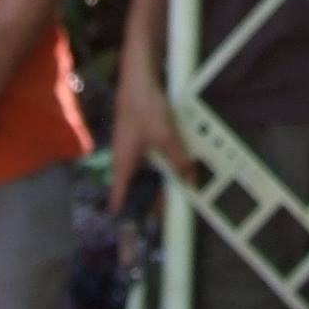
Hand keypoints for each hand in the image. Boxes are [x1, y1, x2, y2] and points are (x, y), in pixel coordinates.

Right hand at [107, 54, 194, 212]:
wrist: (138, 77)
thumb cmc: (144, 109)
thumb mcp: (166, 137)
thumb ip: (179, 160)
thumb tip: (190, 180)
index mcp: (123, 164)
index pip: (119, 197)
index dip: (125, 214)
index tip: (131, 231)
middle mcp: (124, 157)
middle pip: (135, 186)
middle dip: (149, 199)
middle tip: (163, 214)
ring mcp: (130, 146)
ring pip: (144, 171)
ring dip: (157, 180)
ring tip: (174, 192)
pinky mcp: (138, 134)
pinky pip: (149, 157)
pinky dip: (160, 164)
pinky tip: (175, 164)